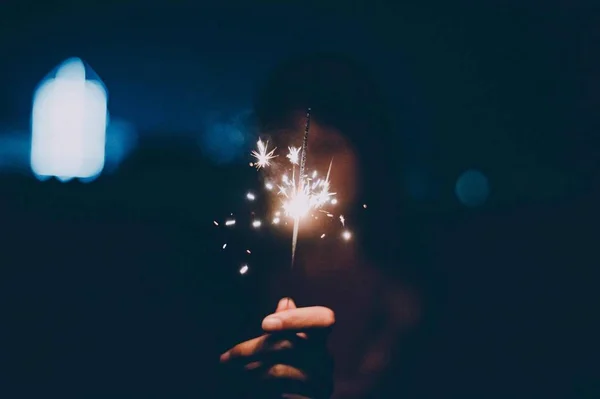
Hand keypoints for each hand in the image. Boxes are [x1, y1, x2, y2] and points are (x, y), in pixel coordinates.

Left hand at [220, 298, 334, 397]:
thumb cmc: (277, 377)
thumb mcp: (277, 349)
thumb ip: (284, 328)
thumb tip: (286, 301)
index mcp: (319, 341)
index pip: (323, 319)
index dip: (296, 318)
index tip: (264, 324)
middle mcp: (325, 361)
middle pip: (290, 344)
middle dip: (251, 349)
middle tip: (225, 358)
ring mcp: (321, 384)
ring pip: (279, 371)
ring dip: (249, 371)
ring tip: (231, 373)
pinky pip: (281, 394)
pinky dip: (257, 390)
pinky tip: (245, 388)